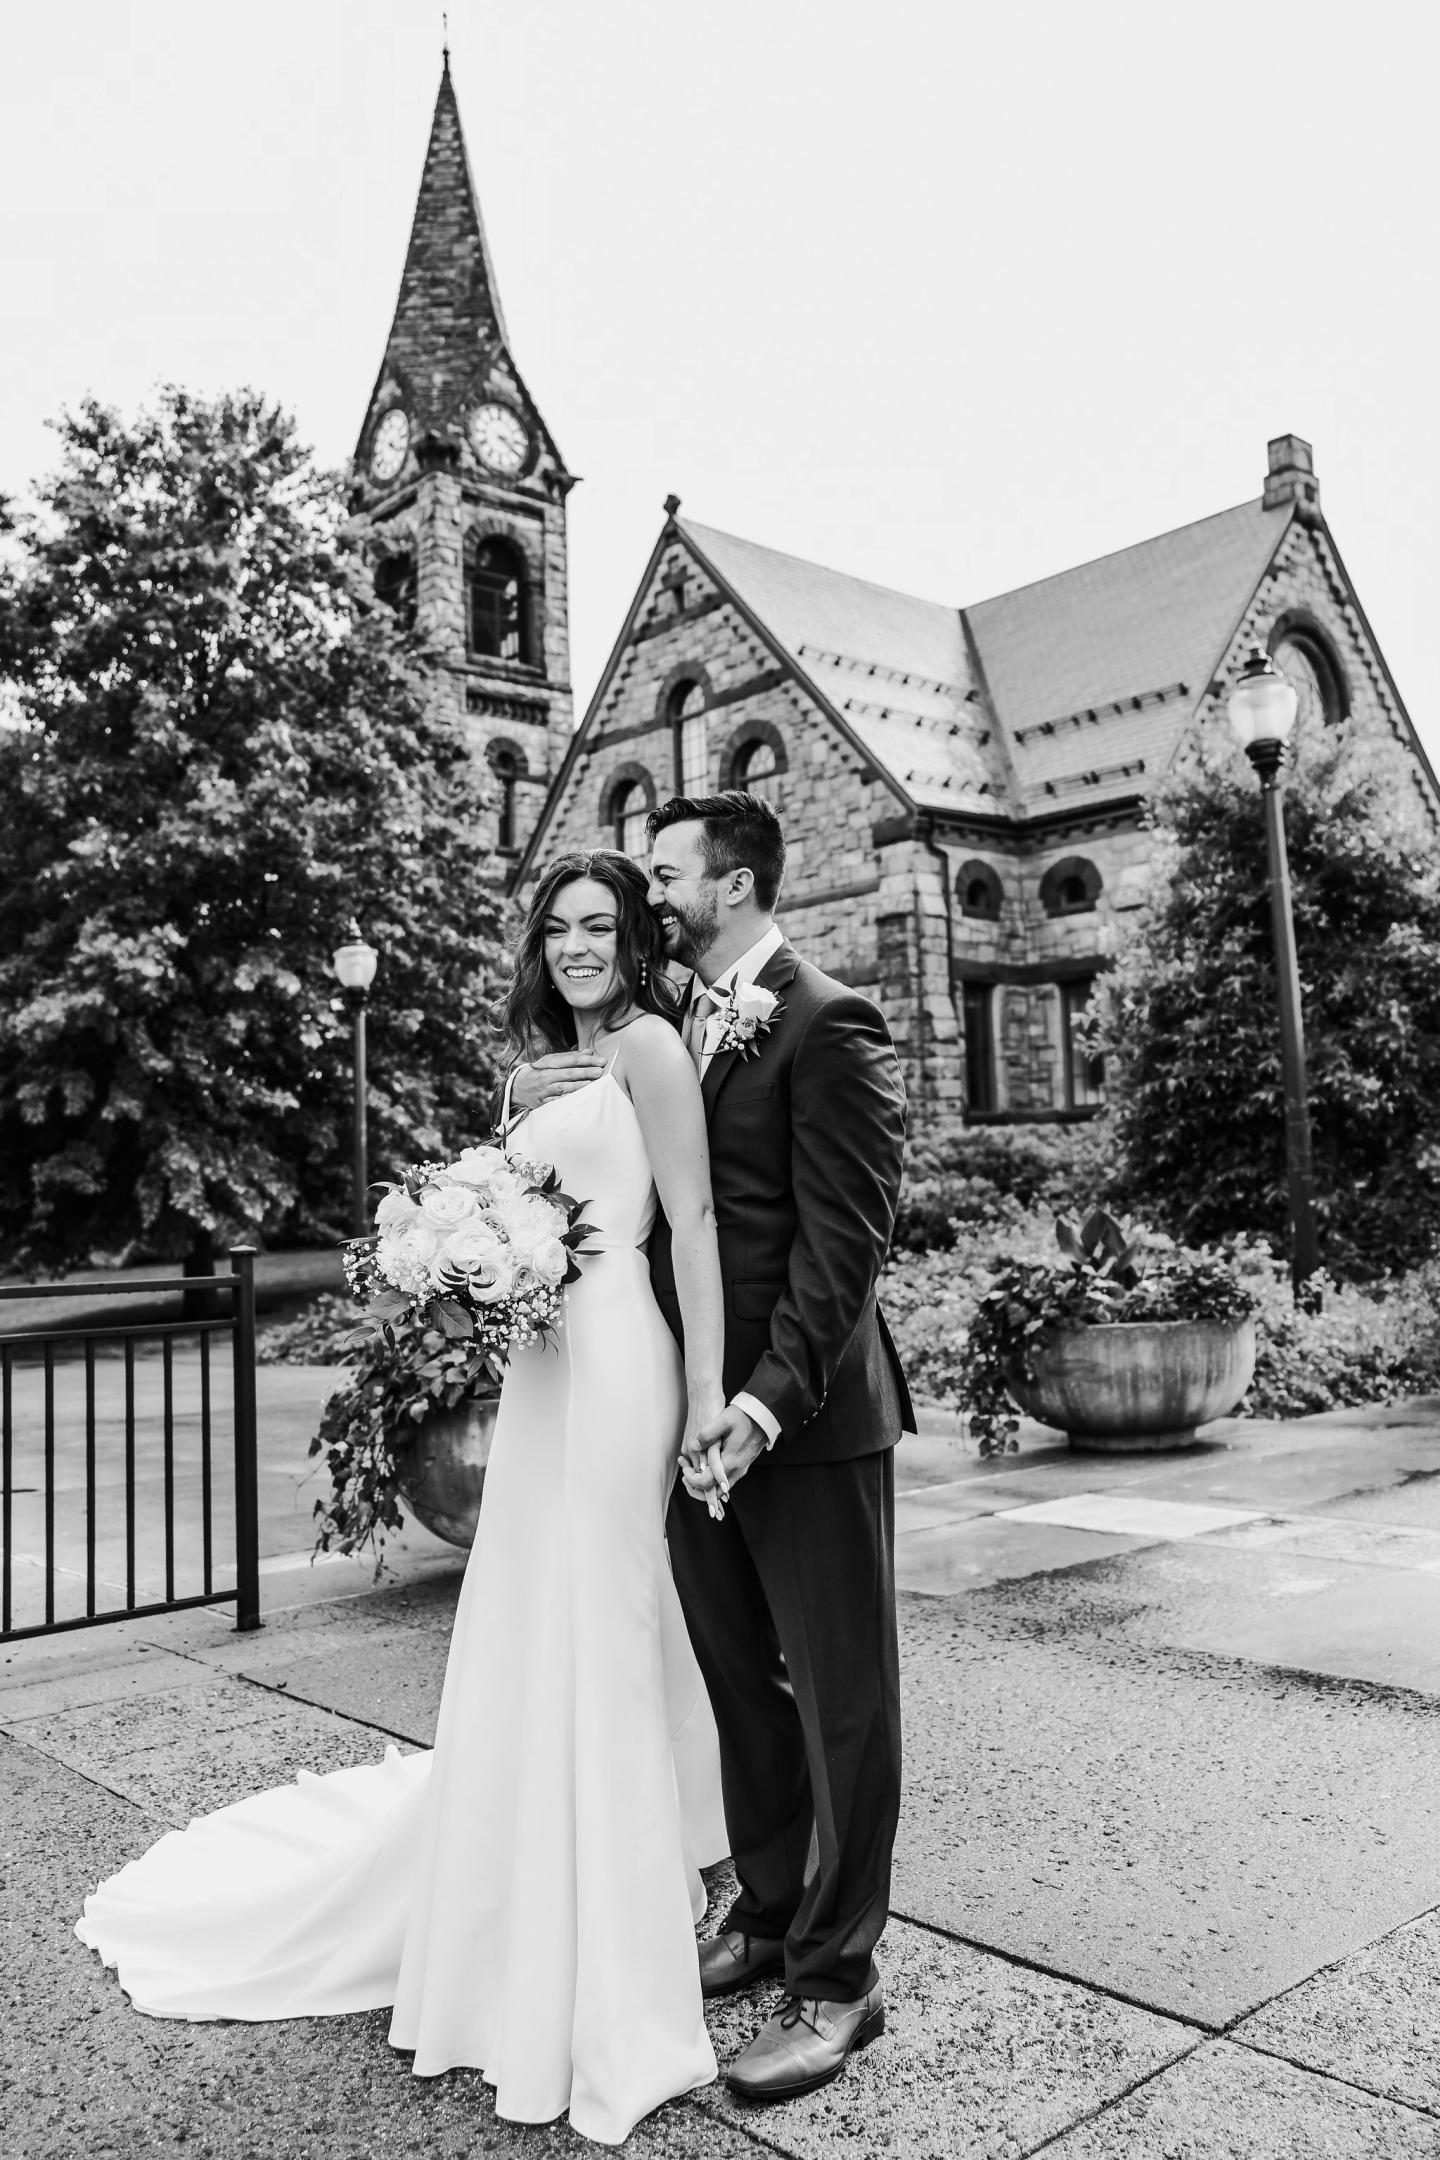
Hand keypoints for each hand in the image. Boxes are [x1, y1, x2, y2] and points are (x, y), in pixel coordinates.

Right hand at [510, 1050, 605, 1114]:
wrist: (518, 1087)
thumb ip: (571, 1057)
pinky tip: (577, 1099)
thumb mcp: (551, 1061)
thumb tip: (589, 1052)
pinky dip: (566, 1100)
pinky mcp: (542, 1102)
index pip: (570, 1060)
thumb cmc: (539, 1072)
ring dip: (578, 1086)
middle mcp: (546, 1076)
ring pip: (563, 1088)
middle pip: (568, 1073)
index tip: (601, 1060)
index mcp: (549, 1063)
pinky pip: (556, 1102)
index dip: (586, 1060)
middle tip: (599, 1071)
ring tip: (592, 1084)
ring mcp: (544, 1090)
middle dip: (585, 1072)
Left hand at [680, 1403, 768, 1517]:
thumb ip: (707, 1434)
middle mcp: (736, 1470)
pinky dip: (713, 1480)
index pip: (706, 1483)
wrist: (764, 1417)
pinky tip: (705, 1469)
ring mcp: (741, 1469)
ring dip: (705, 1484)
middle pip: (714, 1493)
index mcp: (730, 1461)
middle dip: (697, 1488)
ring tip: (692, 1471)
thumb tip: (693, 1445)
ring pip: (720, 1489)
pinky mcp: (742, 1466)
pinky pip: (726, 1481)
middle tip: (685, 1475)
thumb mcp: (724, 1421)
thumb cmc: (744, 1417)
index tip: (684, 1469)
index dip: (691, 1479)